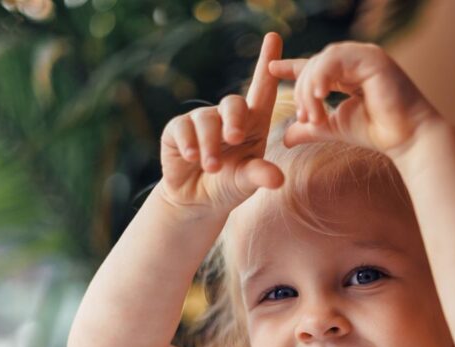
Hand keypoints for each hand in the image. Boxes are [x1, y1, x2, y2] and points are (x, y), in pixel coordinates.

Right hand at [158, 33, 284, 215]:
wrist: (196, 201)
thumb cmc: (229, 186)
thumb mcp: (247, 182)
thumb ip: (259, 175)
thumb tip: (277, 179)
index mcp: (253, 123)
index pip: (262, 89)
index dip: (267, 63)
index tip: (274, 37)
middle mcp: (228, 117)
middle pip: (233, 104)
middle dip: (234, 120)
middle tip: (234, 139)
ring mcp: (201, 121)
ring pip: (207, 120)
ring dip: (210, 145)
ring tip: (212, 167)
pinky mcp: (177, 130)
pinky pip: (183, 128)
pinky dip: (189, 144)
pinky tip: (192, 158)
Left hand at [267, 42, 441, 156]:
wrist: (406, 139)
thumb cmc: (377, 133)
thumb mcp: (334, 127)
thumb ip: (311, 127)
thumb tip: (284, 139)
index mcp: (349, 73)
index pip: (315, 66)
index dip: (292, 67)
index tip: (270, 68)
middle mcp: (356, 60)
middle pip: (313, 65)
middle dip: (301, 91)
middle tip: (303, 119)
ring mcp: (365, 56)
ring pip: (322, 62)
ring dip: (310, 89)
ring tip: (312, 115)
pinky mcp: (373, 58)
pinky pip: (336, 61)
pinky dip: (322, 77)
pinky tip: (319, 96)